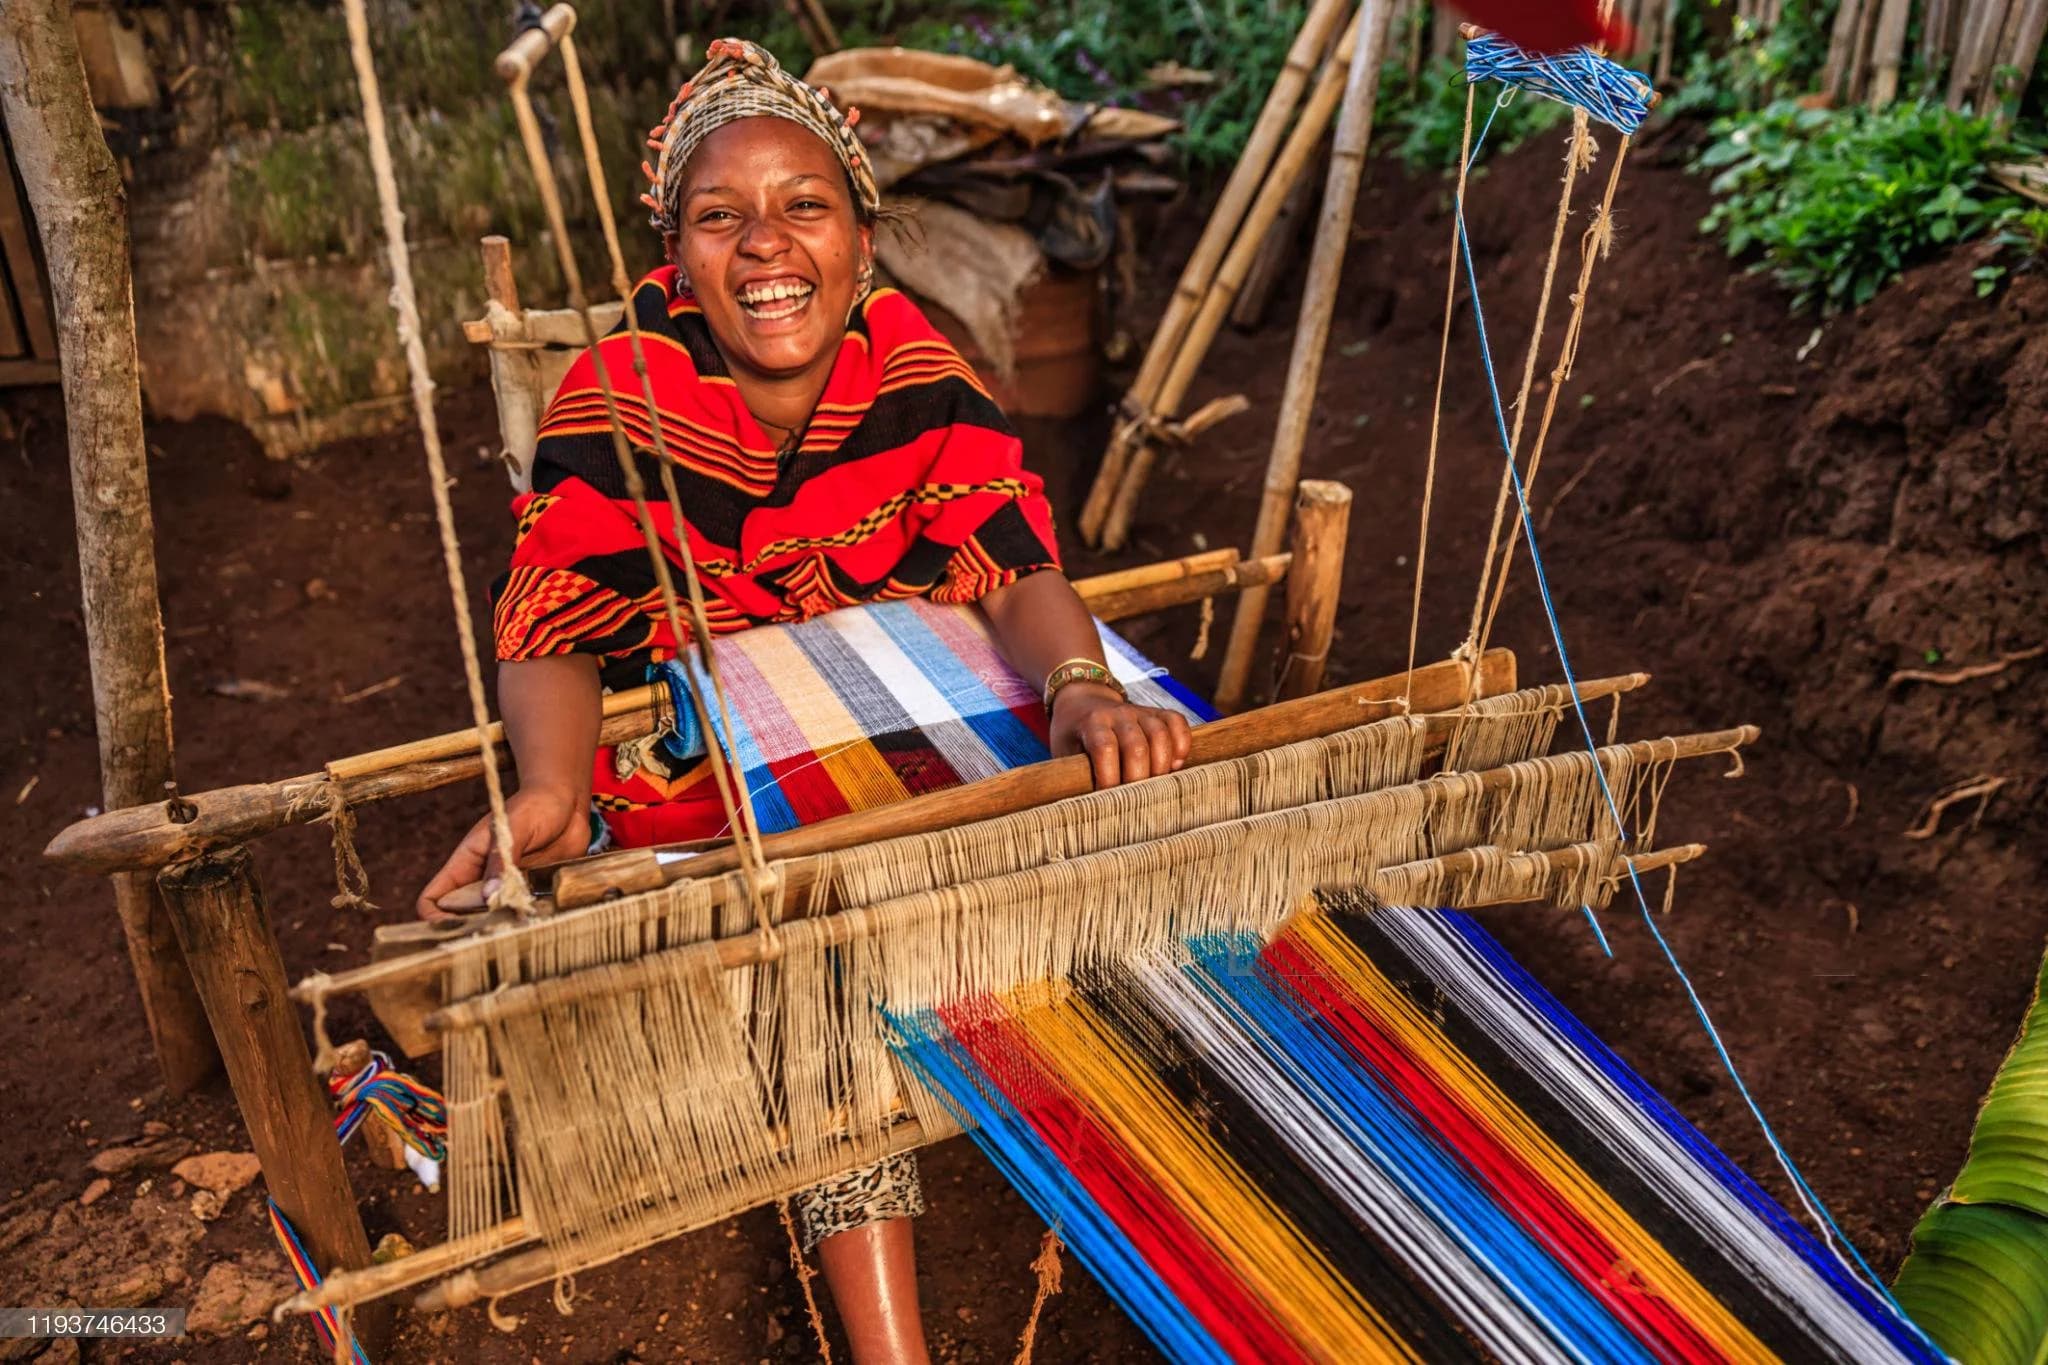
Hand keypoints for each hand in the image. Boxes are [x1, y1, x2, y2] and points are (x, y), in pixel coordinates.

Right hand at [416, 787, 590, 918]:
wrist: (568, 800)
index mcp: (466, 862)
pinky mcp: (532, 891)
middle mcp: (483, 879)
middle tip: (497, 931)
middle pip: (462, 916)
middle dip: (474, 928)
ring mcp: (507, 887)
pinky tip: (542, 918)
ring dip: (504, 927)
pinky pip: (523, 914)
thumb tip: (490, 895)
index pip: (434, 897)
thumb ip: (503, 859)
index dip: (435, 917)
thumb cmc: (536, 805)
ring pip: (494, 920)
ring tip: (521, 925)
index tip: (456, 928)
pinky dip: (529, 920)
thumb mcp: (516, 827)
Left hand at [1049, 683, 1192, 788]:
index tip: (1108, 801)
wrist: (1082, 700)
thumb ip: (1075, 775)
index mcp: (1092, 723)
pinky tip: (1175, 765)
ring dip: (1162, 766)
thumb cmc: (1073, 735)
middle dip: (1138, 780)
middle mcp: (1118, 713)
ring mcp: (1140, 711)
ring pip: (1160, 734)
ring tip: (1157, 787)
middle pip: (1137, 746)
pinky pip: (1177, 722)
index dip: (1109, 778)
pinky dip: (1181, 744)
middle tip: (1135, 801)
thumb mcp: (1064, 752)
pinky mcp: (1157, 712)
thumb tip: (1086, 811)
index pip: (1105, 748)